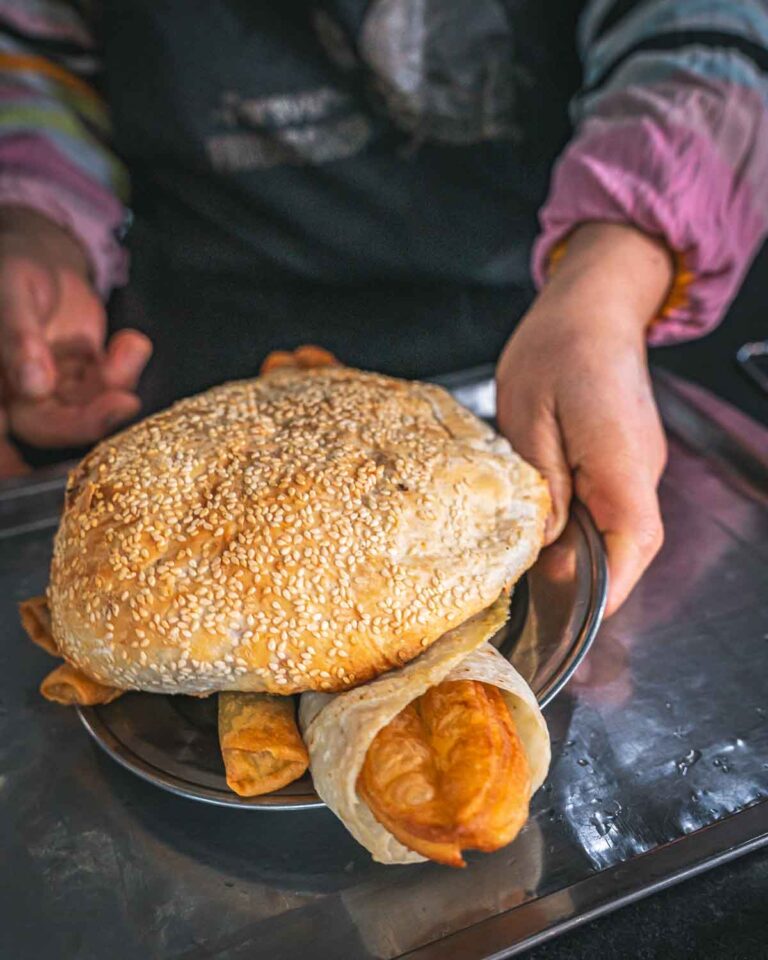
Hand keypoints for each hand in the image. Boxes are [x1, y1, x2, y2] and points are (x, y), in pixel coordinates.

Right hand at [0, 206, 151, 457]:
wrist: (42, 255)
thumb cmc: (12, 269)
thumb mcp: (11, 294)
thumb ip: (18, 339)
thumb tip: (33, 385)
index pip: (9, 436)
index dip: (25, 459)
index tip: (67, 457)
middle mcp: (19, 395)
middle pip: (53, 428)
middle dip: (91, 419)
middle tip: (126, 401)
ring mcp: (54, 391)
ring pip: (87, 411)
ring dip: (116, 388)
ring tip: (129, 347)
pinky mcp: (86, 381)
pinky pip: (111, 389)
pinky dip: (127, 369)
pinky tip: (131, 341)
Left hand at [497, 223, 672, 614]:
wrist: (592, 307)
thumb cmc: (557, 348)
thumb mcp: (528, 415)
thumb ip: (542, 482)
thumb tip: (545, 544)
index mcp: (622, 459)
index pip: (633, 543)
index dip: (608, 589)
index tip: (576, 621)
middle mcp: (642, 470)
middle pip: (629, 546)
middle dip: (588, 580)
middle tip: (537, 600)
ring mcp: (639, 466)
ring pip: (619, 530)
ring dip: (583, 553)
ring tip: (533, 565)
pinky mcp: (627, 459)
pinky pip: (610, 507)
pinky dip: (581, 525)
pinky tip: (545, 522)